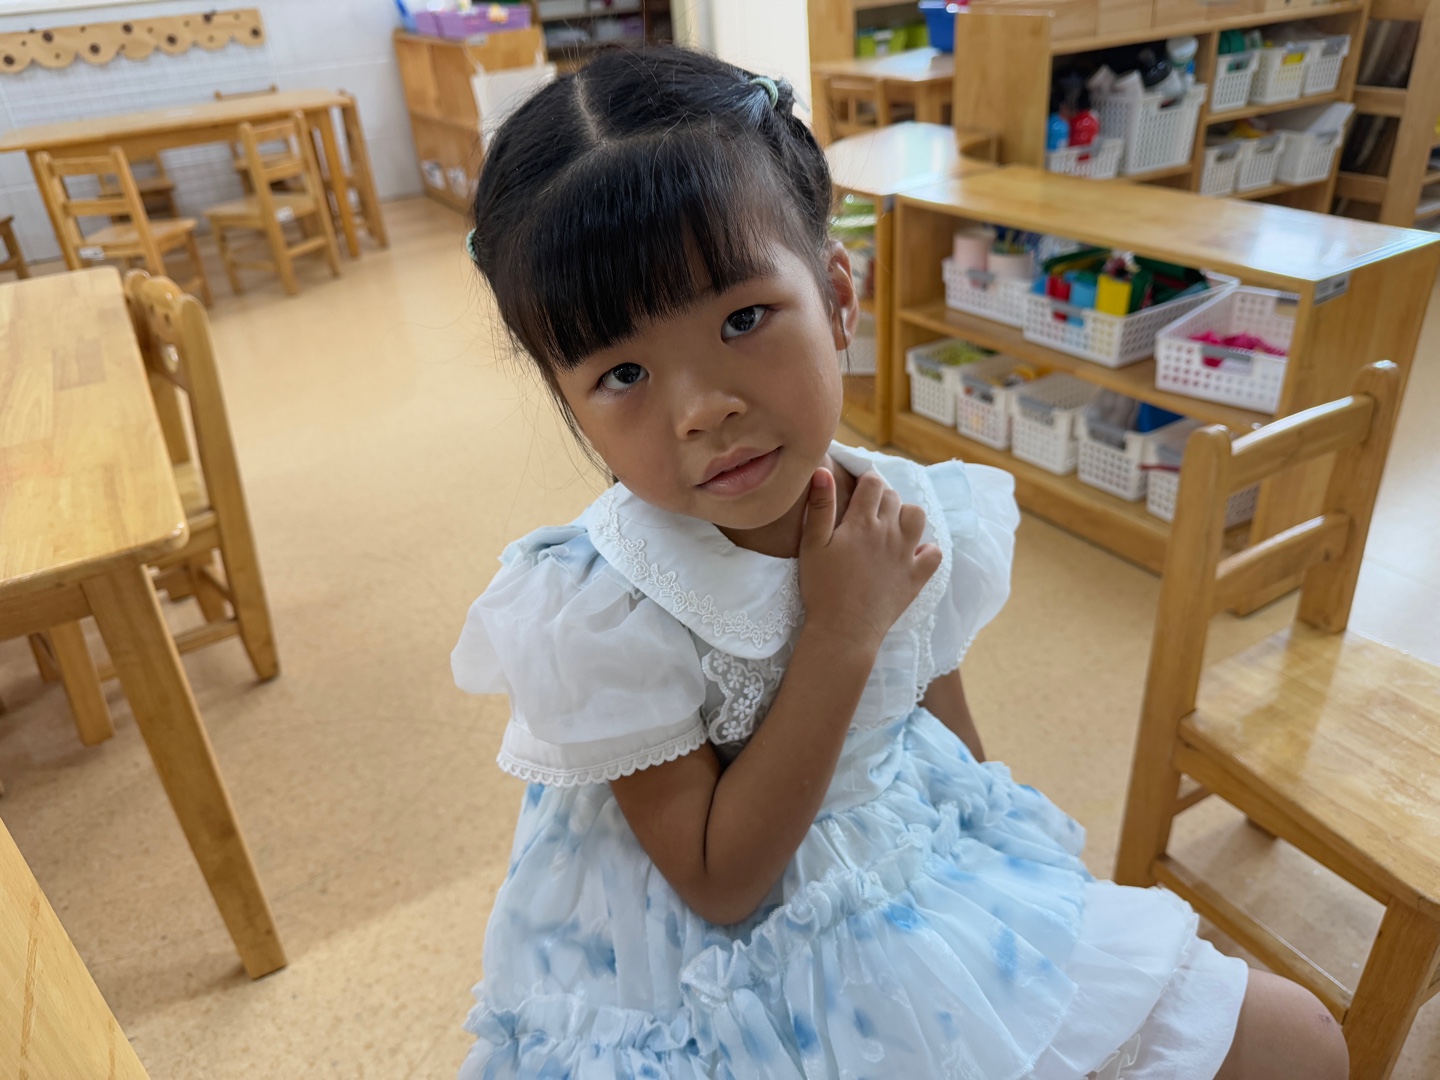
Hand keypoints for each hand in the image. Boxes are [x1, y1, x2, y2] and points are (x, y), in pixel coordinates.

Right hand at [799, 469, 941, 654]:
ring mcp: (905, 554)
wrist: (844, 630)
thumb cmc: (822, 588)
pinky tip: (911, 553)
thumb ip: (820, 507)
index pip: (873, 483)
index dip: (867, 480)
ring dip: (906, 515)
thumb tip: (823, 471)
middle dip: (882, 497)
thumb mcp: (812, 546)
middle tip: (867, 512)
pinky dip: (926, 549)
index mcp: (862, 523)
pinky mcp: (916, 576)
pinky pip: (934, 553)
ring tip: (890, 527)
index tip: (859, 487)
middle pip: (894, 497)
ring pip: (918, 517)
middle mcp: (888, 533)